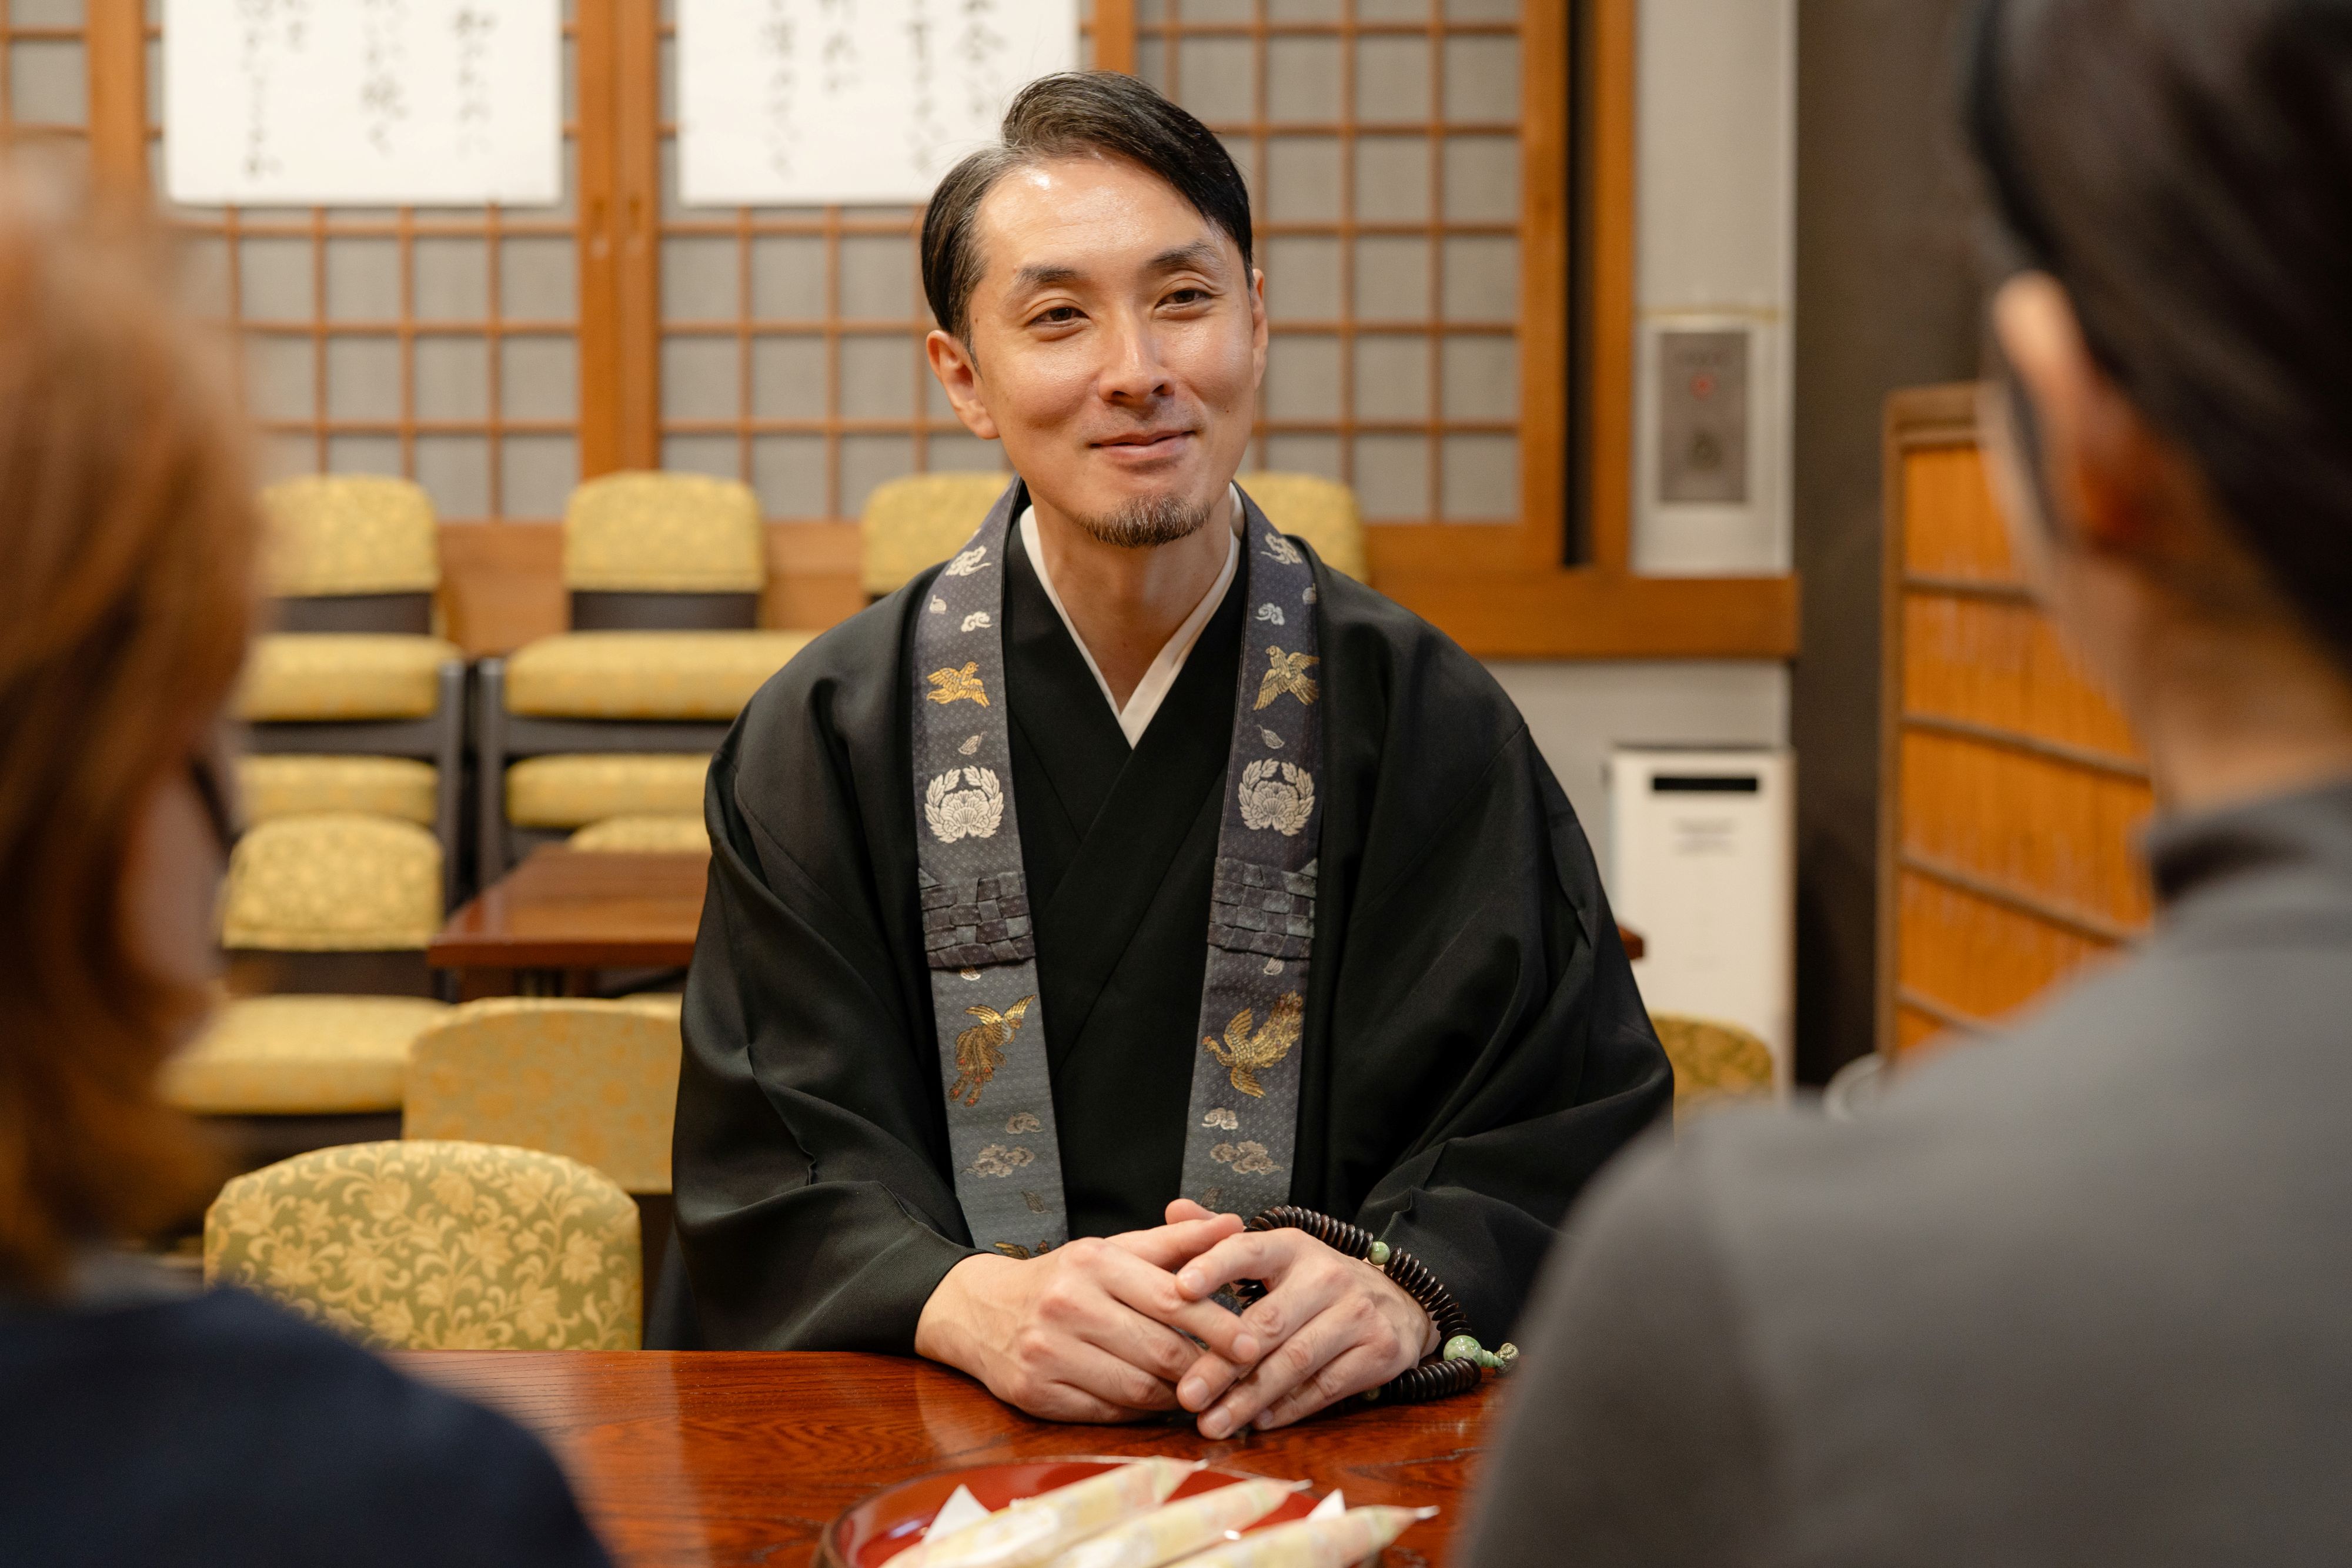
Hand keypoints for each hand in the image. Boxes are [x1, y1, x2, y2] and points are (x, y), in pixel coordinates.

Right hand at [913, 1209, 1259, 1422]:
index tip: (1250, 1344)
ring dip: (1175, 1395)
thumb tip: (1234, 1224)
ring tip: (1197, 1390)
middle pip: (1158, 1349)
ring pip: (1136, 1387)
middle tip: (1234, 1377)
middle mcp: (1068, 1304)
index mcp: (1093, 1262)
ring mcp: (1047, 1351)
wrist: (980, 1309)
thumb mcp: (1115, 1249)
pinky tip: (1155, 1403)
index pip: (1171, 1298)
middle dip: (1203, 1368)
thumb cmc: (1064, 1278)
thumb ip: (1176, 1241)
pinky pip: (1106, 1412)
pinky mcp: (1034, 1392)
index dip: (1217, 1325)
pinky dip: (1139, 1412)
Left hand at [1165, 1202, 1437, 1436]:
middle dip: (1222, 1364)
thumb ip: (1221, 1238)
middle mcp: (1327, 1276)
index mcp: (1292, 1247)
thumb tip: (1173, 1209)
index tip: (1179, 1289)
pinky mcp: (1379, 1351)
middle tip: (1185, 1395)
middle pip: (1267, 1324)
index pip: (1249, 1249)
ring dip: (1249, 1398)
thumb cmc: (1313, 1282)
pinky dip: (1287, 1408)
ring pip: (1294, 1362)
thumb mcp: (1276, 1253)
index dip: (1214, 1267)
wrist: (1397, 1301)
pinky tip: (1256, 1422)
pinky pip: (1324, 1387)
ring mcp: (1357, 1314)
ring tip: (1211, 1423)